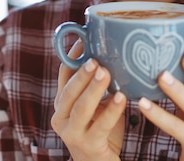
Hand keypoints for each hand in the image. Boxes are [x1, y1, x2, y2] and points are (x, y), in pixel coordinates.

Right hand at [51, 40, 126, 160]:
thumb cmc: (102, 129)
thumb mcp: (98, 103)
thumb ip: (101, 84)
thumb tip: (117, 50)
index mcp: (63, 102)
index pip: (64, 74)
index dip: (72, 56)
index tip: (84, 37)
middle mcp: (61, 116)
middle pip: (69, 91)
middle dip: (82, 74)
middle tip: (95, 59)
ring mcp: (71, 133)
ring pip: (81, 108)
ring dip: (94, 89)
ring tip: (106, 73)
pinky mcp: (88, 145)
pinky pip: (100, 126)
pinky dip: (111, 111)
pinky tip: (122, 98)